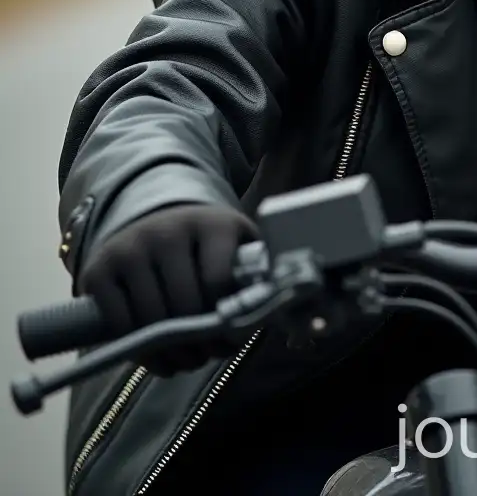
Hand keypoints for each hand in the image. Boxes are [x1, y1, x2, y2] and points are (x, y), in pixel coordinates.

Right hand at [78, 203, 257, 375]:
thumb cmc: (207, 243)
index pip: (218, 280)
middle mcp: (167, 230)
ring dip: (173, 351)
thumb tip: (275, 311)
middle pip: (185, 303)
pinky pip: (120, 324)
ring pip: (152, 318)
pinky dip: (142, 351)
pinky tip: (161, 357)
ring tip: (190, 359)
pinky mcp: (98, 270)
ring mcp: (130, 248)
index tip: (233, 334)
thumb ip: (256, 272)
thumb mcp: (237, 244)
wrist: (157, 218)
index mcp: (211, 223)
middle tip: (210, 354)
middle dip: (201, 340)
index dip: (227, 316)